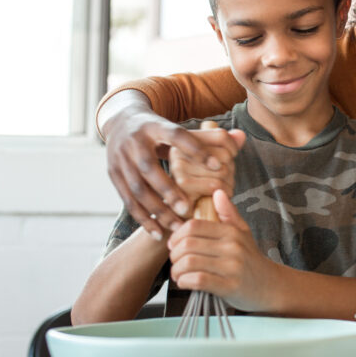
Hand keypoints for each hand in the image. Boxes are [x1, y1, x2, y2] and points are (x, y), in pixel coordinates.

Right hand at [101, 94, 241, 238]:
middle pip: (149, 166)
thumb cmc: (161, 131)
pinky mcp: (113, 176)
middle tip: (187, 208)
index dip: (196, 149)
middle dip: (168, 189)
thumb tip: (242, 138)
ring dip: (157, 210)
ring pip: (137, 188)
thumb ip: (211, 138)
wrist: (120, 123)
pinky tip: (158, 234)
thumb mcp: (180, 128)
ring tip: (178, 225)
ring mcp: (120, 160)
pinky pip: (128, 202)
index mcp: (155, 126)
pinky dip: (143, 219)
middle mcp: (135, 142)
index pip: (177, 135)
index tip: (219, 165)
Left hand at [167, 190, 280, 311]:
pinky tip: (185, 282)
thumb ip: (228, 213)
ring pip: (190, 263)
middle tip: (174, 261)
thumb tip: (218, 192)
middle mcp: (233, 247)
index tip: (174, 245)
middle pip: (188, 244)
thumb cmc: (251, 259)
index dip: (177, 235)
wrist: (270, 285)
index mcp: (231, 232)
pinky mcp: (230, 286)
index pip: (194, 226)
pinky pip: (199, 280)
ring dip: (177, 270)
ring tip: (178, 274)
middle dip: (174, 254)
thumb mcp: (243, 232)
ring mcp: (232, 267)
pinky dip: (185, 282)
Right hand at [169, 129, 245, 202]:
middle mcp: (179, 150)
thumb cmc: (202, 184)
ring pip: (222, 170)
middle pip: (224, 154)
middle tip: (221, 178)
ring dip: (228, 183)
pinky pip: (216, 185)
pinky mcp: (182, 185)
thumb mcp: (216, 161)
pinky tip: (217, 196)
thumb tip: (240, 134)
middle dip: (230, 169)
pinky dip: (224, 192)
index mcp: (186, 140)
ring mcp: (179, 167)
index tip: (229, 159)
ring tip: (219, 188)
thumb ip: (228, 146)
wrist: (184, 210)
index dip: (233, 148)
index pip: (221, 135)